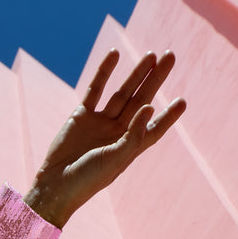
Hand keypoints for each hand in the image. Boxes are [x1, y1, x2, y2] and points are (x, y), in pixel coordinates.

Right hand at [23, 49, 185, 227]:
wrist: (55, 184)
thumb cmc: (88, 180)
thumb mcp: (114, 160)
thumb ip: (133, 135)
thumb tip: (150, 107)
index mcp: (129, 147)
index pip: (153, 129)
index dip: (168, 116)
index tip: (182, 102)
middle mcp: (117, 132)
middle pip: (142, 100)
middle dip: (156, 79)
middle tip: (170, 56)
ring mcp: (100, 122)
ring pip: (122, 92)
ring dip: (137, 73)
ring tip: (151, 54)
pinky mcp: (82, 114)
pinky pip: (95, 89)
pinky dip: (104, 71)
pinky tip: (115, 54)